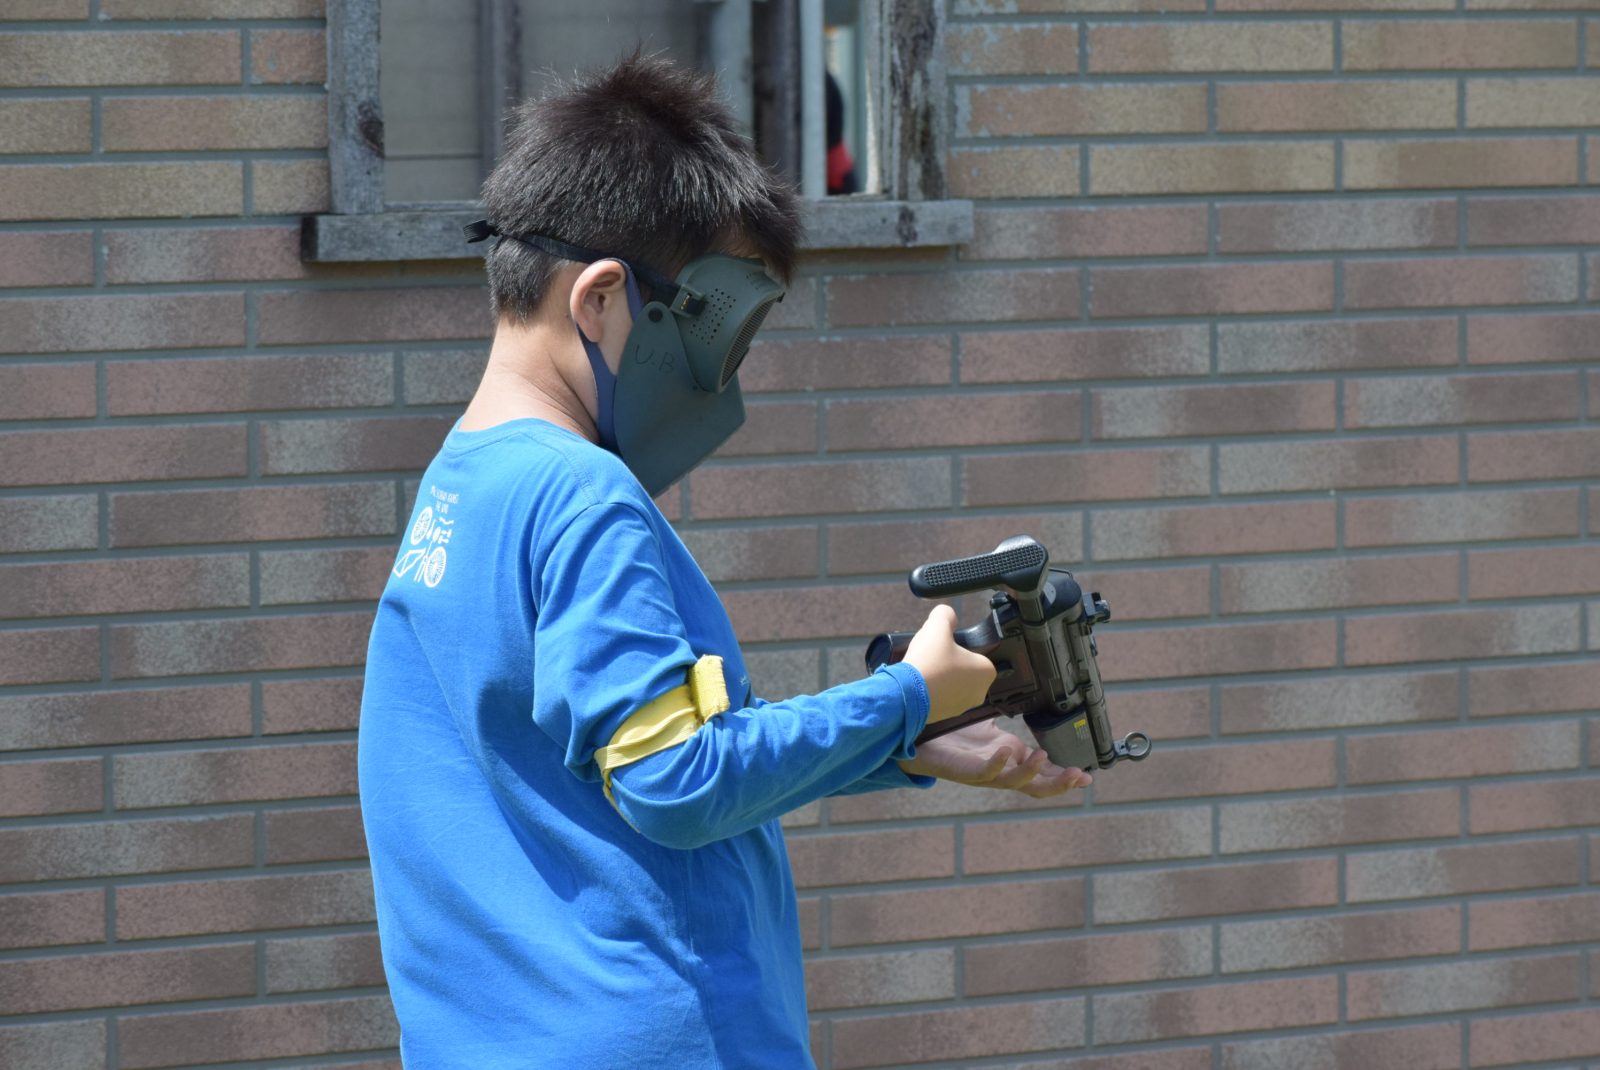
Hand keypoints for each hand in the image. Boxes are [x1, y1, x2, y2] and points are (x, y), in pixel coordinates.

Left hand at [897, 719, 1090, 796]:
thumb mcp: (991, 728)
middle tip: (1081, 777)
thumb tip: (1030, 709)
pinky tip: (1007, 751)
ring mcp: (983, 774)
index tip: (1088, 775)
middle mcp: (1000, 772)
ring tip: (1045, 757)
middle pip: (1036, 787)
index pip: (1044, 774)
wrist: (918, 741)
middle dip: (1060, 784)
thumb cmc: (953, 737)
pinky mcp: (964, 771)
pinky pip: (984, 772)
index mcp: (1010, 762)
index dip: (1066, 776)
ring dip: (1032, 773)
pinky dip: (998, 764)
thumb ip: (1011, 724)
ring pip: (1014, 783)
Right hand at [900, 604, 997, 724]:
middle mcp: (979, 692)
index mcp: (986, 671)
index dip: (960, 647)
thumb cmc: (929, 660)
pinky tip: (920, 683)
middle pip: (965, 670)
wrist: (907, 694)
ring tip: (924, 669)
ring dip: (942, 678)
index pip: (977, 654)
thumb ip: (946, 614)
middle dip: (951, 663)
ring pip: (953, 685)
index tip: (944, 646)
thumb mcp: (937, 627)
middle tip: (933, 656)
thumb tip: (946, 613)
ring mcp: (963, 707)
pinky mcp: (945, 716)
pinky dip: (933, 691)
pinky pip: (942, 698)